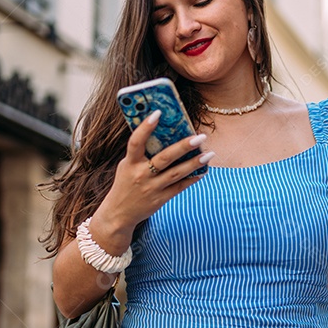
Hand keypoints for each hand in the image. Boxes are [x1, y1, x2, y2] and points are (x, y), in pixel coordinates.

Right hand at [93, 110, 211, 240]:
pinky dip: (192, 179)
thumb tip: (162, 134)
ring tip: (209, 153)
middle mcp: (141, 175)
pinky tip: (203, 171)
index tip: (158, 113)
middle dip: (184, 146)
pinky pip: (180, 187)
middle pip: (164, 158)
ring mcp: (152, 188)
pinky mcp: (160, 199)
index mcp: (130, 163)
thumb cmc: (125, 184)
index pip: (136, 142)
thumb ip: (140, 154)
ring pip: (176, 173)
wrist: (118, 214)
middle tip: (200, 136)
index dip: (145, 127)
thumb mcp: (126, 167)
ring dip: (194, 163)